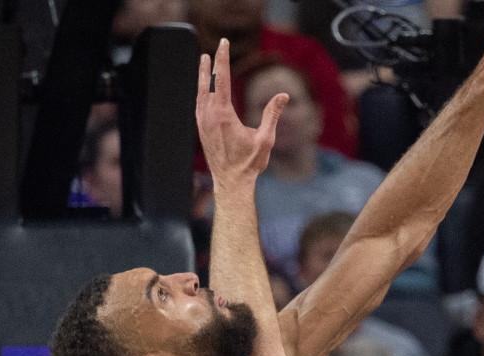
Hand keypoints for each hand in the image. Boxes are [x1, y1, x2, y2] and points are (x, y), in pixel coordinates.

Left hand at [196, 38, 287, 186]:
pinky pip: (199, 105)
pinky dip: (201, 92)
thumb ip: (272, 114)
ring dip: (203, 76)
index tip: (223, 44)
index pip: (221, 79)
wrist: (230, 183)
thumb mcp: (265, 138)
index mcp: (223, 115)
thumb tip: (284, 95)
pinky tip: (203, 88)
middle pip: (208, 83)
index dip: (222, 59)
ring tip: (204, 62)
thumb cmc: (249, 163)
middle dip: (212, 64)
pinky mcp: (201, 130)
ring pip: (200, 93)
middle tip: (215, 48)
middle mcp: (209, 116)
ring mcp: (202, 123)